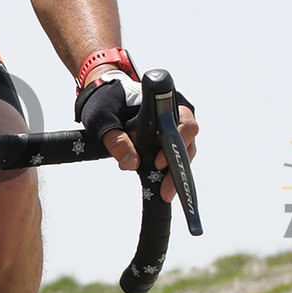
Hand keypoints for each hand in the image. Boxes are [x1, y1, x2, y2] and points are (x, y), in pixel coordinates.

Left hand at [79, 72, 197, 202]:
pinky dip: (169, 173)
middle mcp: (176, 114)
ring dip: (175, 174)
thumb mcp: (103, 119)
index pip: (184, 122)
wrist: (104, 100)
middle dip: (177, 167)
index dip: (176, 142)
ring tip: (165, 192)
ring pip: (185, 153)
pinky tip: (162, 188)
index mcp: (165, 100)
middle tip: (165, 188)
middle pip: (188, 142)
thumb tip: (131, 163)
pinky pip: (175, 158)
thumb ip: (116, 139)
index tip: (159, 161)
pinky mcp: (168, 142)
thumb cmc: (106, 101)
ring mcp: (174, 129)